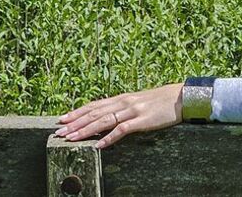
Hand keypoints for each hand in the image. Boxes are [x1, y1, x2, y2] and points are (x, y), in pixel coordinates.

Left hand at [55, 83, 183, 148]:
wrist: (183, 97)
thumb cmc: (162, 101)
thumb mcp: (140, 102)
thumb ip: (124, 108)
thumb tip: (108, 116)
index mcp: (122, 98)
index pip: (94, 105)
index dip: (77, 112)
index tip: (62, 119)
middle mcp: (124, 102)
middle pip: (94, 113)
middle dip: (75, 123)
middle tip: (58, 131)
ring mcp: (133, 111)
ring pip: (103, 121)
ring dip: (85, 130)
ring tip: (71, 138)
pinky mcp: (142, 120)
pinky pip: (122, 130)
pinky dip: (109, 137)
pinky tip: (99, 145)